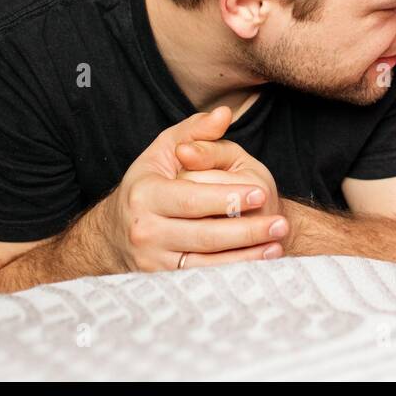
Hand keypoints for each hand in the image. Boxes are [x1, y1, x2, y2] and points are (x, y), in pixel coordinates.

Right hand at [104, 106, 288, 272]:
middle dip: (246, 231)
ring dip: (246, 257)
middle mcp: (145, 231)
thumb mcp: (164, 151)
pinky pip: (202, 280)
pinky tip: (260, 262)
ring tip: (277, 244)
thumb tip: (225, 114)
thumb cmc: (149, 184)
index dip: (228, 198)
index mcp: (145, 195)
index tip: (261, 193)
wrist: (115, 233)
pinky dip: (232, 272)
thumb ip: (196, 131)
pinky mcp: (161, 282)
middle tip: (281, 224)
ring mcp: (152, 261)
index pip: (192, 199)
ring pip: (205, 264)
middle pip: (203, 235)